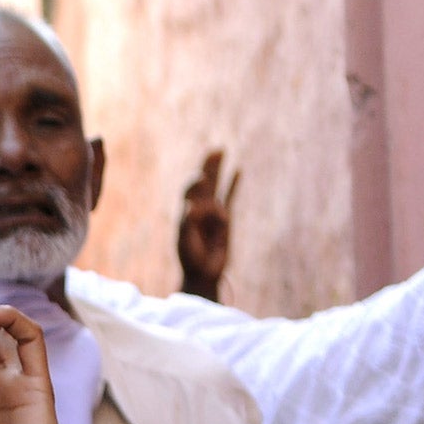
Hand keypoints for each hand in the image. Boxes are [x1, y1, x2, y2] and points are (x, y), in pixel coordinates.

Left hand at [178, 149, 237, 300]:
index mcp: (186, 213)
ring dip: (218, 169)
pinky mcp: (226, 219)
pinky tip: (238, 171)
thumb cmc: (191, 258)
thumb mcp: (185, 240)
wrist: (203, 273)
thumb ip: (188, 223)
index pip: (190, 191)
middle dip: (208, 166)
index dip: (196, 188)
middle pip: (204, 182)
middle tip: (215, 150)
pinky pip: (230, 197)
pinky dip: (233, 185)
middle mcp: (199, 210)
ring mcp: (214, 213)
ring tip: (220, 151)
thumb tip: (193, 205)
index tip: (199, 203)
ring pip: (217, 186)